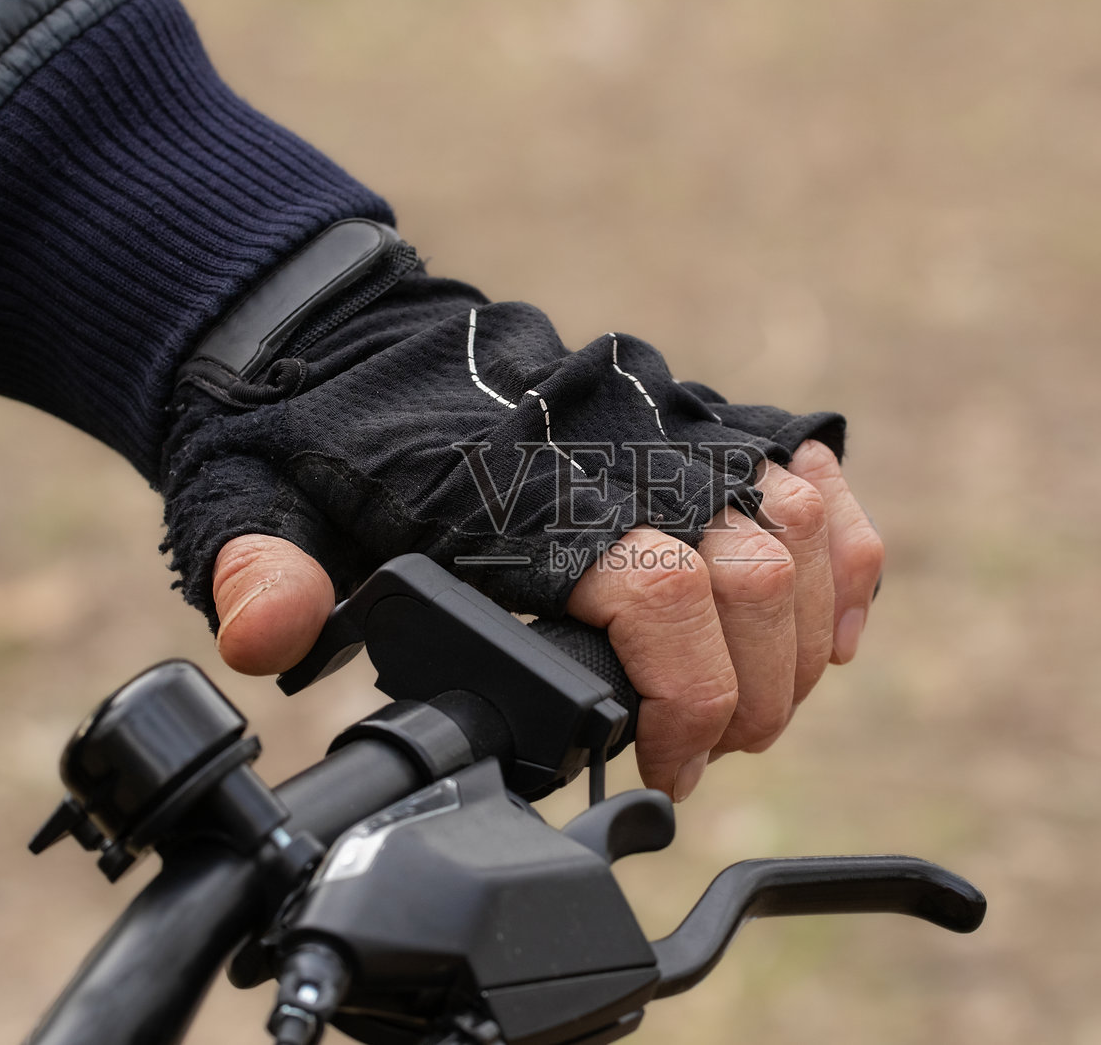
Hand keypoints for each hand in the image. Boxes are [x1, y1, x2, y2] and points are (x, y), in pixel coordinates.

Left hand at [205, 438, 883, 804]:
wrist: (345, 333)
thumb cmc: (311, 438)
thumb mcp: (256, 505)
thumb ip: (265, 571)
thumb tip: (263, 631)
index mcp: (526, 489)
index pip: (660, 592)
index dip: (687, 700)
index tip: (665, 767)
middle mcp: (620, 449)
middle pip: (751, 576)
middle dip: (750, 696)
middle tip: (702, 754)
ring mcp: (669, 423)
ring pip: (800, 529)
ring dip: (799, 641)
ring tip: (750, 708)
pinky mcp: (697, 415)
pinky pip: (816, 481)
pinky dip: (844, 560)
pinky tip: (826, 633)